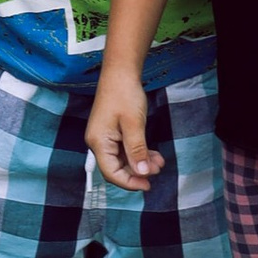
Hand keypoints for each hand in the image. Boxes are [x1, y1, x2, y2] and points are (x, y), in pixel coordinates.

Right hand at [86, 69, 159, 191]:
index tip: (148, 185)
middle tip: (157, 170)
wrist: (120, 72)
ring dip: (140, 162)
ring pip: (123, 159)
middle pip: (116, 167)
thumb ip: (137, 150)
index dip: (129, 182)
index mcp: (98, 142)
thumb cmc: (124, 94)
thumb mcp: (134, 124)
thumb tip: (142, 173)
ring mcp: (105, 137)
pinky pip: (124, 149)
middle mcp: (98, 142)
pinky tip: (152, 154)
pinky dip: (138, 153)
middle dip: (137, 171)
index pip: (111, 172)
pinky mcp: (112, 132)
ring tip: (159, 162)